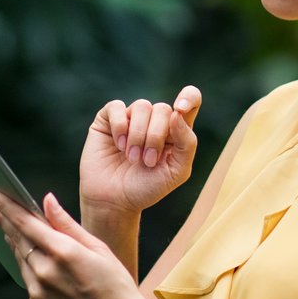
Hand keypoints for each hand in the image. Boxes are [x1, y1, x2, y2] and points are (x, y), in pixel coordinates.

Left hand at [0, 188, 153, 298]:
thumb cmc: (115, 284)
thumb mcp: (98, 248)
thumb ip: (67, 224)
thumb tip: (46, 200)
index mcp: (63, 252)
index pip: (25, 223)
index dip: (7, 207)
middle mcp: (45, 272)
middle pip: (17, 239)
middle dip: (4, 221)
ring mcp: (38, 293)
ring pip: (20, 260)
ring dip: (15, 243)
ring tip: (9, 230)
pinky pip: (28, 281)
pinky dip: (30, 269)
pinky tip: (35, 262)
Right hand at [80, 87, 201, 215]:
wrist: (114, 201)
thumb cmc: (147, 188)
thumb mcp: (177, 171)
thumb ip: (187, 143)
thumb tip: (177, 113)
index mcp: (175, 130)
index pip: (190, 99)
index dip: (189, 97)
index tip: (180, 110)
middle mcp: (154, 120)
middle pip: (163, 108)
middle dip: (155, 136)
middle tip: (148, 161)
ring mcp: (130, 118)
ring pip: (141, 106)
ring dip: (138, 136)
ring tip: (132, 158)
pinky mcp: (108, 119)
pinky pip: (116, 106)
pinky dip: (119, 126)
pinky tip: (119, 145)